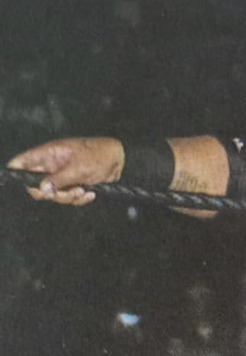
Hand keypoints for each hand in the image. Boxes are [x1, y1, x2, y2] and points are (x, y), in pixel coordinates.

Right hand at [7, 138, 123, 205]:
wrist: (118, 161)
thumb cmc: (97, 156)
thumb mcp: (77, 168)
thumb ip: (58, 180)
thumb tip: (41, 190)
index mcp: (47, 155)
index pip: (23, 162)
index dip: (17, 172)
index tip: (21, 182)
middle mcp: (51, 166)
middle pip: (38, 186)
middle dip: (53, 194)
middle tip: (69, 192)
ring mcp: (62, 177)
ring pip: (55, 196)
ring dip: (70, 197)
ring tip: (83, 190)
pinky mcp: (73, 186)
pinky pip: (69, 199)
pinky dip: (80, 199)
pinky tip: (90, 193)